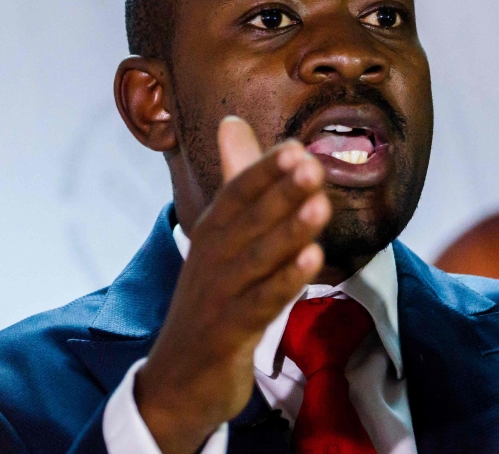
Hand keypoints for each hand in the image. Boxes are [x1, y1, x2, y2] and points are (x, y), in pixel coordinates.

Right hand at [134, 116, 329, 453]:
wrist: (179, 377)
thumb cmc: (213, 296)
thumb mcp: (222, 236)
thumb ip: (237, 180)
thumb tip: (232, 121)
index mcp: (213, 230)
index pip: (237, 192)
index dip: (264, 170)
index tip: (296, 147)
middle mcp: (212, 257)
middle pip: (249, 220)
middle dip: (281, 193)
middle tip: (311, 167)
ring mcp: (219, 295)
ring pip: (258, 258)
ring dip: (289, 232)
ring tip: (320, 206)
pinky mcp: (228, 332)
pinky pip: (261, 303)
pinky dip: (285, 282)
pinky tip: (312, 261)